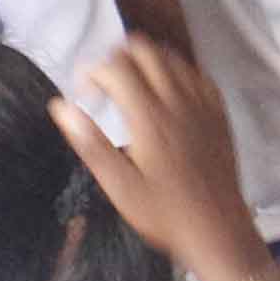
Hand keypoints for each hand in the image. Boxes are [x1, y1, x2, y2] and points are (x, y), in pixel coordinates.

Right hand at [53, 37, 275, 280]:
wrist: (218, 230)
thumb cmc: (164, 213)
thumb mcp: (119, 186)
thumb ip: (90, 143)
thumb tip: (60, 106)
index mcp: (149, 117)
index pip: (115, 67)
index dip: (92, 72)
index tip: (83, 94)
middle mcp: (177, 101)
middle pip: (144, 49)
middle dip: (117, 57)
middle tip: (106, 84)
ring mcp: (202, 104)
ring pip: (172, 57)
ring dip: (146, 61)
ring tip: (132, 86)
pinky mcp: (218, 113)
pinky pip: (197, 74)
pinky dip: (176, 73)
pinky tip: (167, 95)